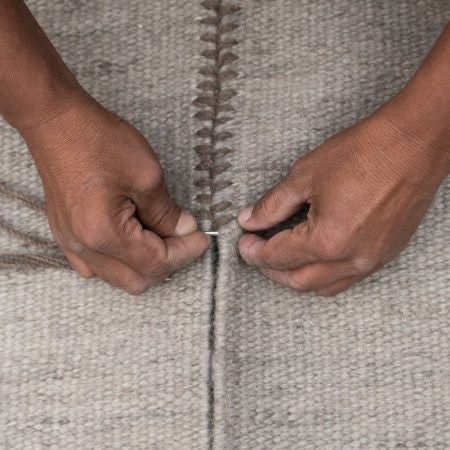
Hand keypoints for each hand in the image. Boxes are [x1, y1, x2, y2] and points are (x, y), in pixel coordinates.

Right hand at [23, 94, 210, 293]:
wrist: (56, 123)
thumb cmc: (99, 141)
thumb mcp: (146, 175)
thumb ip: (167, 212)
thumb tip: (184, 230)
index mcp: (104, 234)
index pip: (156, 262)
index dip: (185, 252)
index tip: (203, 238)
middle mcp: (84, 247)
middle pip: (137, 280)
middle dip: (168, 264)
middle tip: (185, 240)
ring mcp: (71, 244)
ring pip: (118, 277)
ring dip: (145, 265)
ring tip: (162, 238)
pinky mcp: (66, 236)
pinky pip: (97, 267)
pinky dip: (122, 262)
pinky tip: (134, 241)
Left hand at [237, 98, 448, 295]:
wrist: (413, 144)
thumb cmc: (363, 154)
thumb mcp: (305, 176)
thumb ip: (272, 204)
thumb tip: (250, 220)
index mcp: (327, 241)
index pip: (278, 257)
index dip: (254, 252)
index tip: (243, 242)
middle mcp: (351, 259)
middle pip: (298, 281)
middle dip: (270, 270)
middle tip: (256, 252)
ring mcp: (372, 261)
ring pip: (324, 286)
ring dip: (297, 276)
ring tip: (281, 257)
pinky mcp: (385, 254)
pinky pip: (348, 278)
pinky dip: (323, 274)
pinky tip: (314, 256)